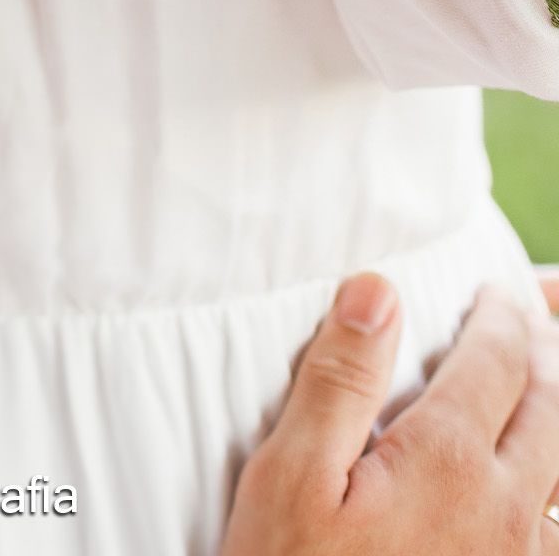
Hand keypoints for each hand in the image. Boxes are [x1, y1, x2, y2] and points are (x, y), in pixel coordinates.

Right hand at [222, 276, 558, 553]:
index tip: (495, 293)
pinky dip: (553, 501)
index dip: (499, 316)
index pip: (495, 361)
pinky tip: (538, 500)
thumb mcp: (290, 477)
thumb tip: (377, 290)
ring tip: (546, 397)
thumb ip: (339, 379)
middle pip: (551, 411)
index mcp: (446, 462)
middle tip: (536, 321)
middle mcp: (504, 511)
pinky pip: (554, 537)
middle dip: (543, 355)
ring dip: (557, 423)